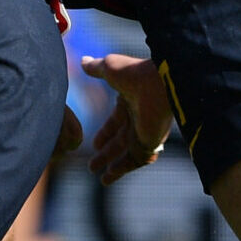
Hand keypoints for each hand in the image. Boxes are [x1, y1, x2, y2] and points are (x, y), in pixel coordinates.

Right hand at [84, 53, 172, 184]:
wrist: (157, 83)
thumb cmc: (134, 73)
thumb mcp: (109, 68)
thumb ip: (96, 68)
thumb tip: (83, 61)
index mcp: (129, 101)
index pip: (115, 122)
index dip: (105, 133)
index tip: (94, 144)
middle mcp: (138, 118)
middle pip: (120, 141)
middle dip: (106, 154)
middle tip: (92, 166)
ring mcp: (145, 131)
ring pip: (127, 153)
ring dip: (114, 166)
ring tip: (101, 179)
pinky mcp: (149, 142)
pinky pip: (136, 160)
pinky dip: (124, 169)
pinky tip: (110, 177)